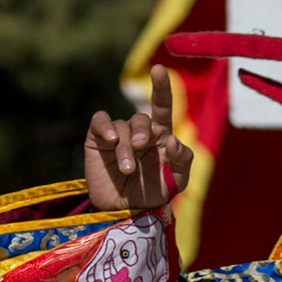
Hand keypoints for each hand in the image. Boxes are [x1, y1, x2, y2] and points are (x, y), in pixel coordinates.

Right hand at [85, 65, 192, 210]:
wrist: (125, 212)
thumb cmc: (152, 195)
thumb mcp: (176, 181)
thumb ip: (183, 160)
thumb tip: (172, 140)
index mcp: (160, 136)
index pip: (162, 106)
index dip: (161, 87)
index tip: (159, 70)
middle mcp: (139, 131)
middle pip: (141, 119)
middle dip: (142, 132)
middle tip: (140, 147)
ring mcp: (118, 133)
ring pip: (122, 127)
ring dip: (125, 148)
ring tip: (127, 169)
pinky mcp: (98, 138)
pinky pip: (100, 121)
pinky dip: (105, 126)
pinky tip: (109, 139)